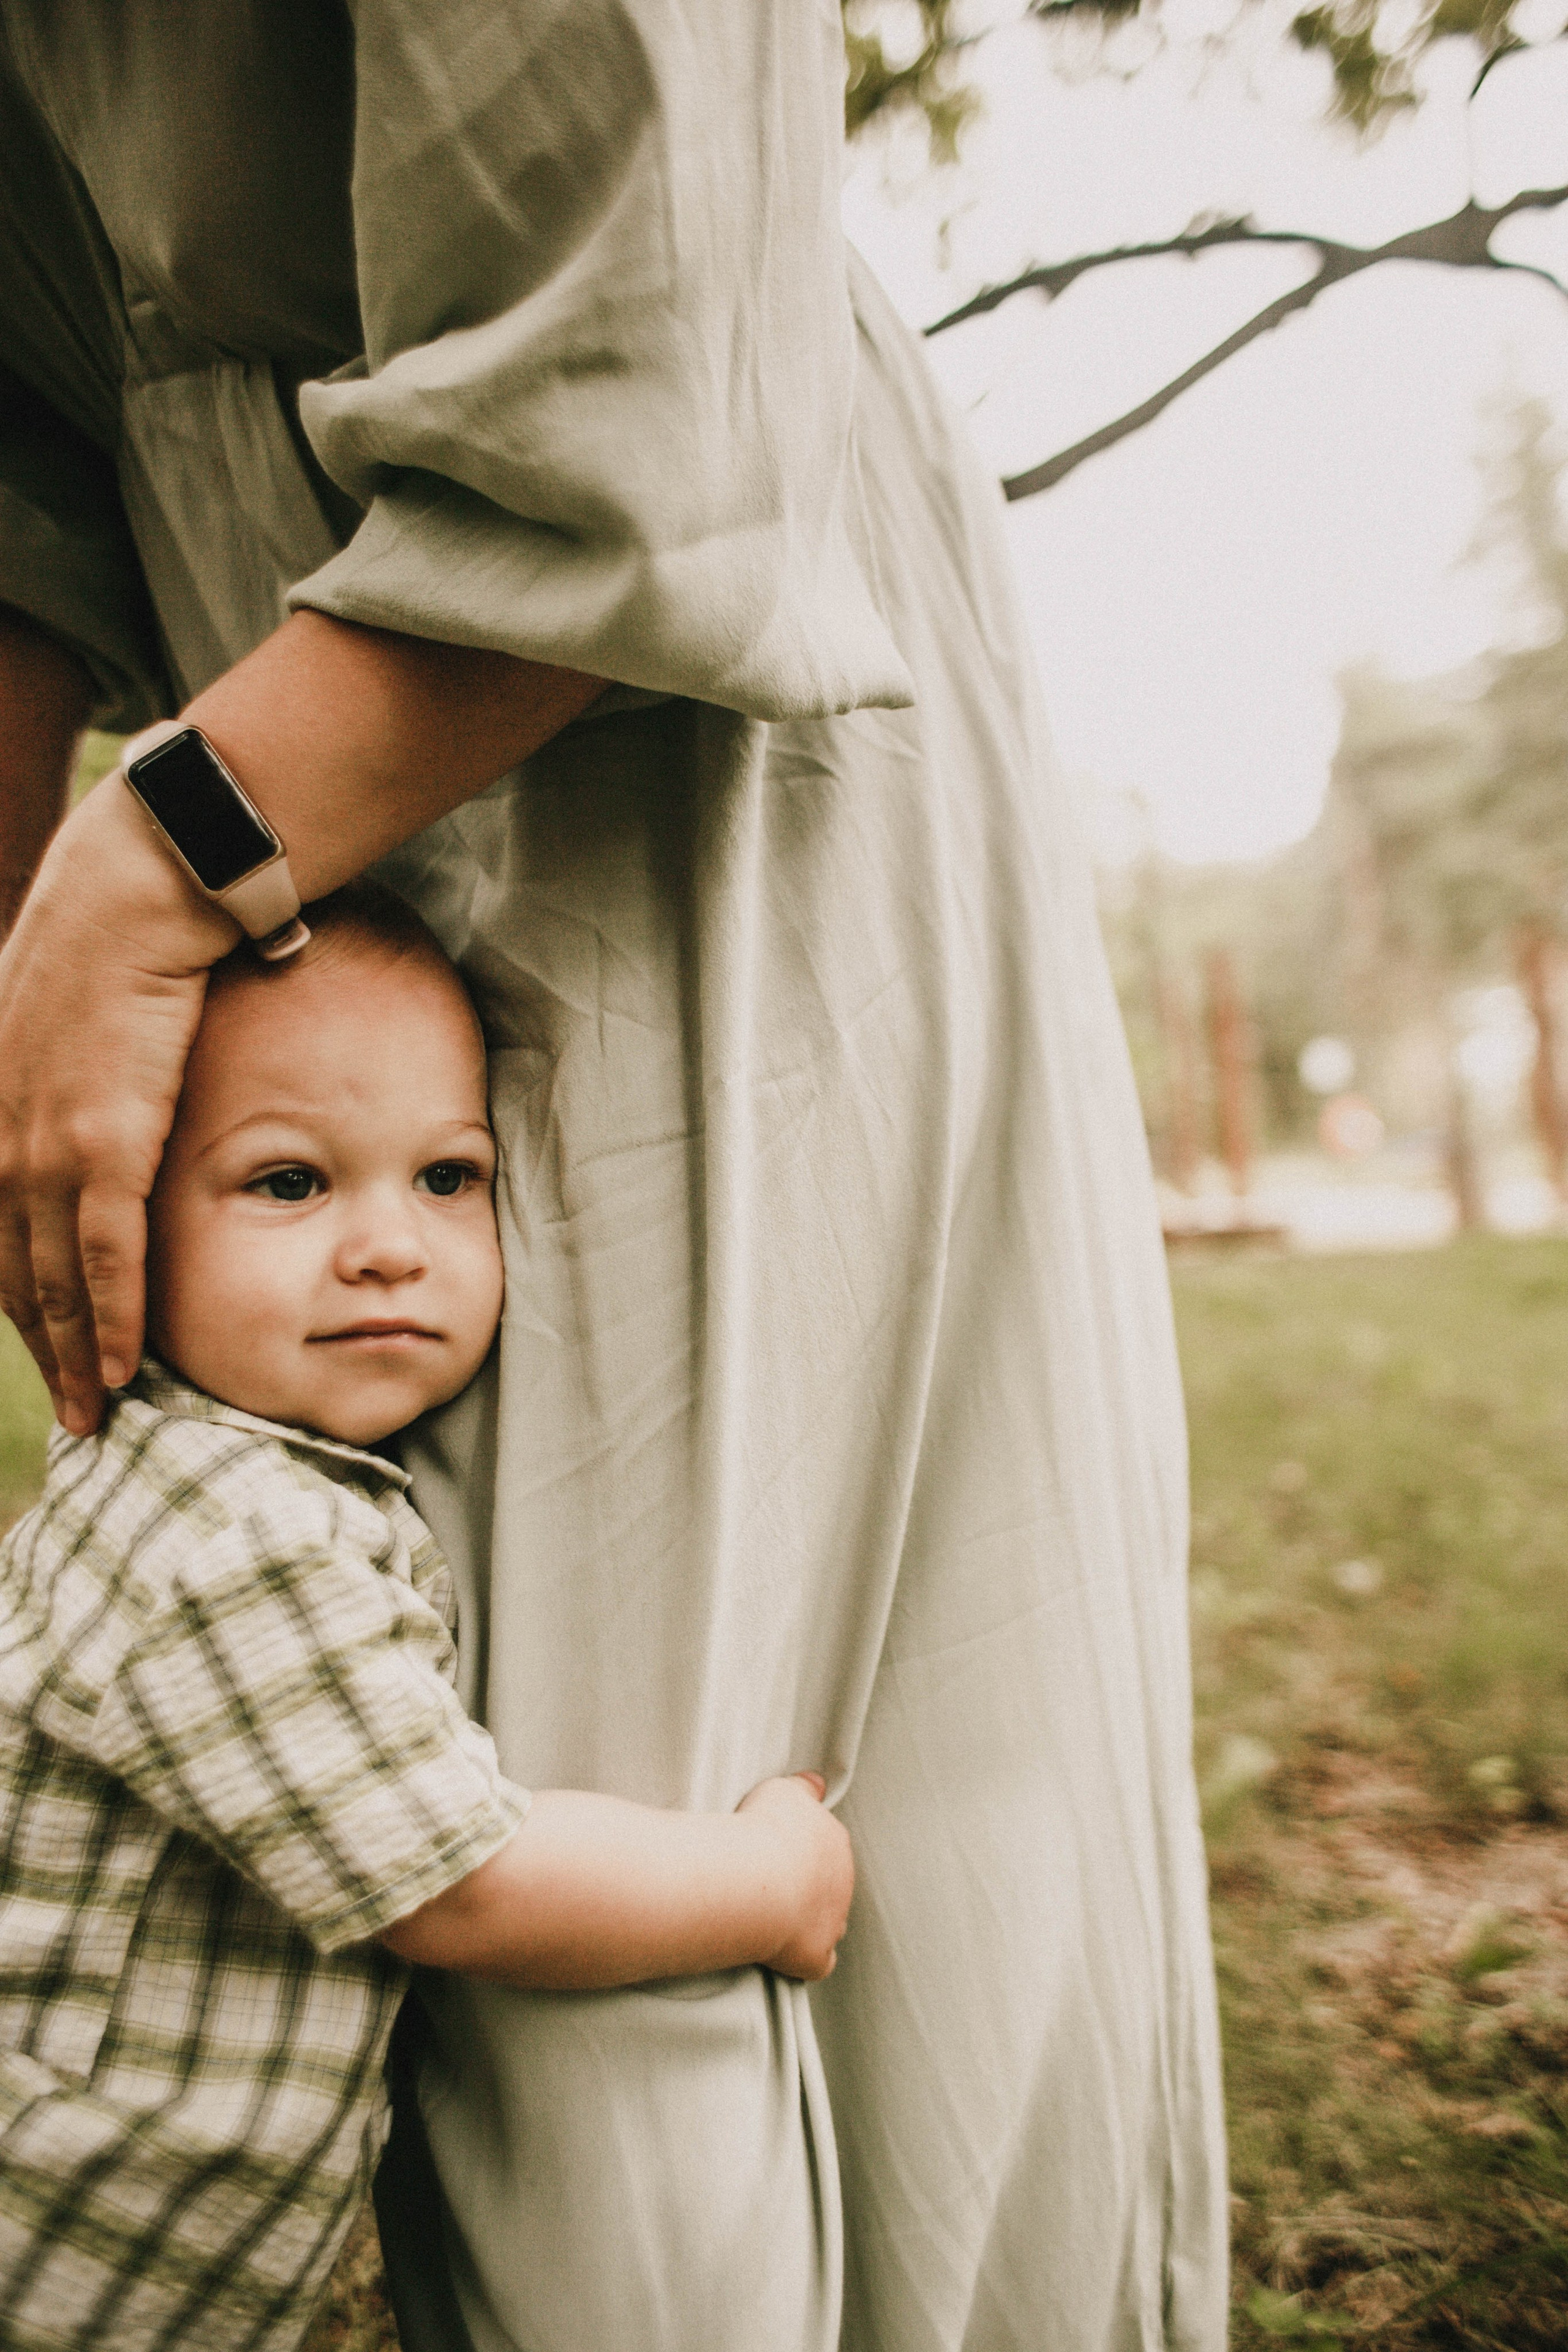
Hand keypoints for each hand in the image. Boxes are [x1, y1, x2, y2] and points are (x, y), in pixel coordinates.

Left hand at [0, 611, 601, 1435]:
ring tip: (99, 1409)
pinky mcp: (101, 1142)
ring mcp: (46, 1142)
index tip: (42, 1345)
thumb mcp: (73, 1005)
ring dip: (73, 1354)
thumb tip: (115, 1074)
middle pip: (13, 1270)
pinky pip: (103, 1257)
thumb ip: (79, 1057)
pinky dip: (109, 1319)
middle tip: (75, 1411)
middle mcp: (3, 1135)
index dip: (18, 1296)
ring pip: (51, 1279)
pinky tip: (120, 1367)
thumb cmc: (125, 927)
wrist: (140, 886)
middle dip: (41, 1347)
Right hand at [735, 1772, 854, 1981]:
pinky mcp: (818, 1954)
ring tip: (774, 1919)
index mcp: (835, 1841)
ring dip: (810, 1923)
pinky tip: (783, 1956)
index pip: (827, 1847)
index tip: (775, 1853)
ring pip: (831, 1924)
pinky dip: (805, 1960)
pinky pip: (819, 1962)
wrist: (758, 1879)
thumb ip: (804, 1788)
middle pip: (831, 1886)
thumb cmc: (764, 1829)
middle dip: (808, 1887)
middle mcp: (842, 1880)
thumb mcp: (783, 1790)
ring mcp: (834, 1920)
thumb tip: (818, 1782)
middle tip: (768, 1885)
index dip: (802, 1852)